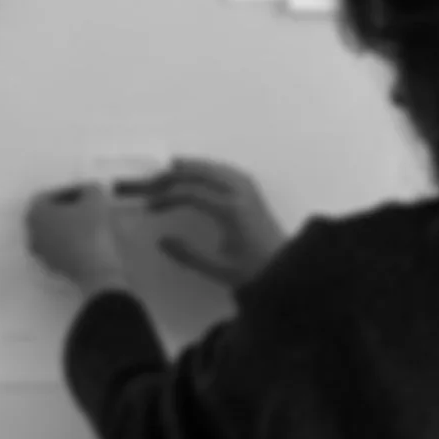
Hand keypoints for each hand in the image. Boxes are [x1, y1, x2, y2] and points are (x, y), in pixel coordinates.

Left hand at [24, 185, 130, 293]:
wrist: (95, 268)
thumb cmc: (90, 229)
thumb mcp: (94, 198)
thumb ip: (89, 189)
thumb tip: (89, 189)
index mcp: (35, 212)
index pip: (50, 195)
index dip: (70, 190)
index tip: (87, 191)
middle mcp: (32, 232)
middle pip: (49, 213)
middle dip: (68, 207)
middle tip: (87, 203)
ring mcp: (40, 252)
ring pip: (54, 231)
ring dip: (69, 224)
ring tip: (90, 220)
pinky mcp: (52, 266)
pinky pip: (60, 246)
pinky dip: (71, 239)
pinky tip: (89, 238)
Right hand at [117, 158, 287, 287]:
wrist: (288, 269)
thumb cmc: (254, 271)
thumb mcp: (219, 269)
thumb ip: (189, 255)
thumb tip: (163, 241)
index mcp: (231, 210)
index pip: (191, 193)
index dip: (166, 197)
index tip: (150, 207)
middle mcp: (240, 193)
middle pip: (201, 173)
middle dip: (173, 175)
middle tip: (151, 182)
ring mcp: (249, 189)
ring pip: (214, 167)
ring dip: (190, 166)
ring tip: (168, 169)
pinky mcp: (253, 192)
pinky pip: (226, 170)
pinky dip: (208, 168)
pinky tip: (199, 172)